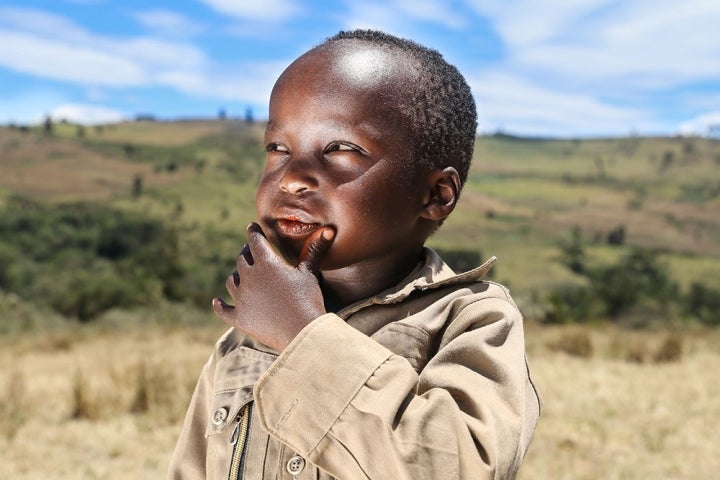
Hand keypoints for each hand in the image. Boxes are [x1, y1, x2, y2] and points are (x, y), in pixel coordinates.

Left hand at [212, 222, 334, 351]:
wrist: (301, 332)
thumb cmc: (308, 299)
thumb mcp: (309, 273)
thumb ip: (314, 250)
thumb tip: (329, 229)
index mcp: (266, 263)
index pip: (255, 241)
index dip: (253, 232)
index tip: (252, 227)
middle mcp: (249, 278)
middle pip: (242, 260)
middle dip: (246, 253)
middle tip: (249, 250)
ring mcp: (242, 299)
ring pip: (231, 281)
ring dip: (235, 276)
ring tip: (239, 274)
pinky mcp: (239, 318)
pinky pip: (223, 310)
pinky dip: (219, 305)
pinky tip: (216, 301)